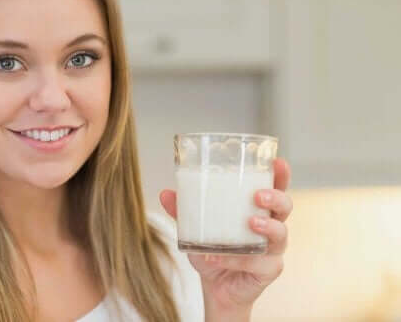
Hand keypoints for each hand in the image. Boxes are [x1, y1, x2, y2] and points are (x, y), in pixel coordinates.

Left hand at [160, 158, 292, 320]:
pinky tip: (216, 257)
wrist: (215, 288)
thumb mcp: (195, 229)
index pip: (275, 188)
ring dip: (267, 226)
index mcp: (258, 210)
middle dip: (276, 197)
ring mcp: (273, 250)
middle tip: (258, 195)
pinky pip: (257, 263)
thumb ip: (183, 212)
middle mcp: (271, 227)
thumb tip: (165, 193)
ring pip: (280, 234)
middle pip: (285, 207)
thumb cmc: (213, 252)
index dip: (280, 175)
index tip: (277, 162)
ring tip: (251, 222)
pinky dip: (235, 259)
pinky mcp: (269, 270)